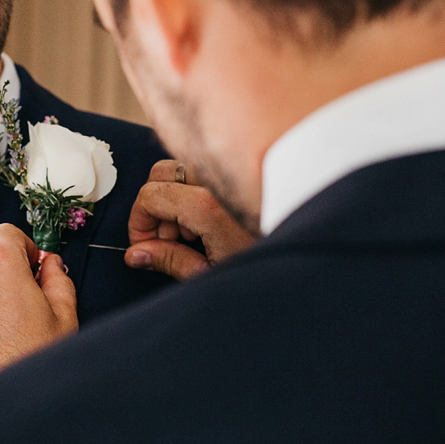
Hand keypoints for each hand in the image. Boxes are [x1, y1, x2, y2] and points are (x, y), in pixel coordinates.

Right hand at [126, 159, 256, 278]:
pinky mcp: (243, 180)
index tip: (143, 244)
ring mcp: (231, 178)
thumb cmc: (263, 272)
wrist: (307, 263)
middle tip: (169, 239)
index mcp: (207, 206)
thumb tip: (136, 254)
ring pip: (182, 168)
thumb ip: (168, 260)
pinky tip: (210, 223)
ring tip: (192, 233)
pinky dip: (195, 191)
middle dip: (155, 207)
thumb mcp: (208, 274)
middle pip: (161, 174)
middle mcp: (218, 183)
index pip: (150, 196)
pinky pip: (205, 172)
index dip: (138, 222)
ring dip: (175, 198)